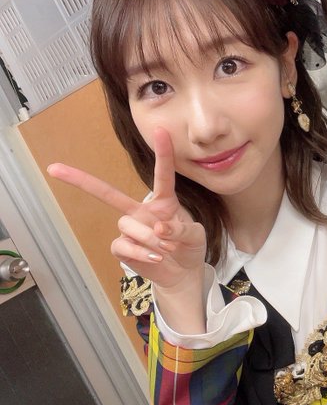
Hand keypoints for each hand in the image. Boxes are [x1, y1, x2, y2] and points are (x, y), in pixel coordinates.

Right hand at [47, 128, 206, 289]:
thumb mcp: (195, 236)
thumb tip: (160, 227)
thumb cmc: (189, 248)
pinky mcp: (123, 248)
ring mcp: (129, 229)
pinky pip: (123, 245)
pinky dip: (141, 253)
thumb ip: (181, 229)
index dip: (163, 153)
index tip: (160, 130)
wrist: (183, 274)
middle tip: (54, 169)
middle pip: (108, 193)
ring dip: (150, 238)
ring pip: (127, 225)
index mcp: (163, 202)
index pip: (162, 175)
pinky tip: (155, 257)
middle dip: (81, 181)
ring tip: (167, 249)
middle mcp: (141, 211)